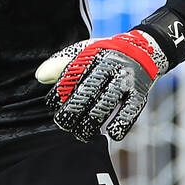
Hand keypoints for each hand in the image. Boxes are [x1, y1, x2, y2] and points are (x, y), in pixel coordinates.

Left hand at [35, 29, 168, 142]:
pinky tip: (113, 135)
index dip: (60, 92)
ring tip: (80, 134)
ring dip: (92, 121)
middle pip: (87, 91)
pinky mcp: (140, 91)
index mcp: (93, 55)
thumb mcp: (84, 52)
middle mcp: (110, 66)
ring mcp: (126, 79)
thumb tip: (39, 76)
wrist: (144, 48)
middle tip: (62, 124)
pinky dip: (123, 122)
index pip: (71, 75)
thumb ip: (61, 64)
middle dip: (72, 110)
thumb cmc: (105, 55)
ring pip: (106, 102)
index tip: (52, 104)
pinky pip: (132, 108)